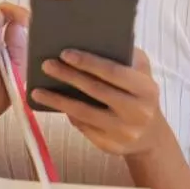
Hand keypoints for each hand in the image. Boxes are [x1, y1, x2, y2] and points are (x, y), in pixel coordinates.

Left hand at [32, 48, 167, 156]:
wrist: (152, 136)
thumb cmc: (141, 97)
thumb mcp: (144, 75)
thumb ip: (127, 58)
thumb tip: (94, 43)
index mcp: (146, 89)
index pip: (113, 72)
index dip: (89, 62)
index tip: (65, 53)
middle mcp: (136, 111)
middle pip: (95, 90)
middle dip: (68, 76)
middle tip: (47, 65)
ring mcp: (123, 131)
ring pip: (84, 112)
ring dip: (58, 100)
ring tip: (37, 91)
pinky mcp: (109, 146)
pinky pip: (83, 127)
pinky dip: (68, 114)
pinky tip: (55, 105)